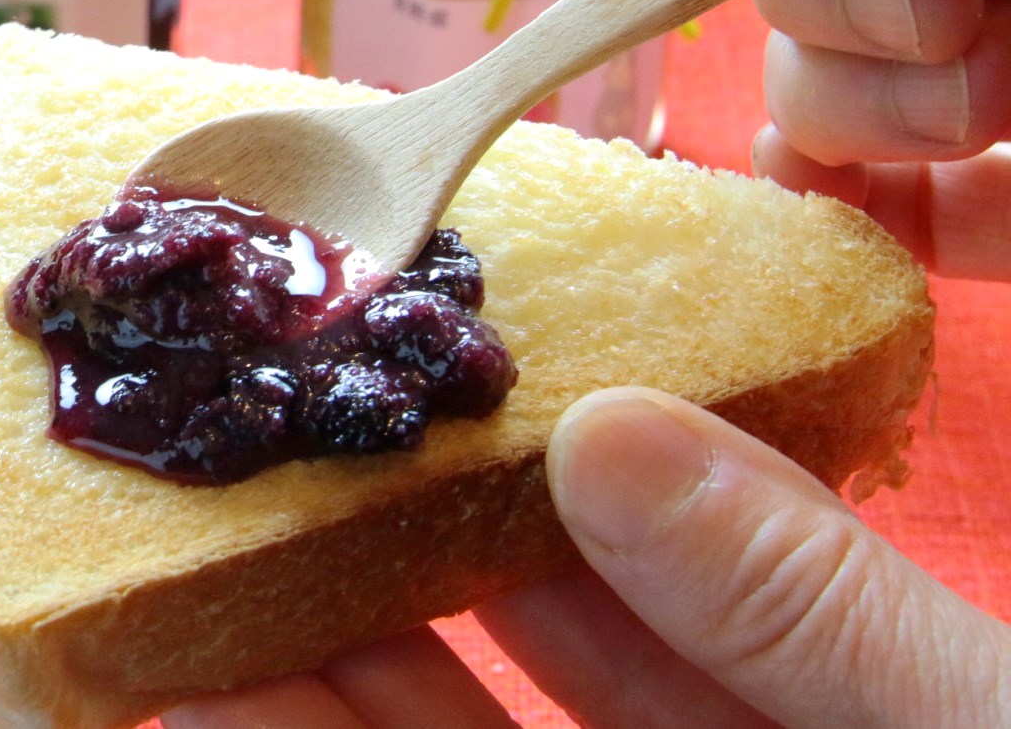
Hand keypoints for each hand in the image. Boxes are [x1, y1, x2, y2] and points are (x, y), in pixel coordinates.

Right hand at [160, 388, 1010, 727]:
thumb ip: (808, 607)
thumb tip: (615, 421)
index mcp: (869, 716)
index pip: (700, 577)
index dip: (567, 471)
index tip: (441, 379)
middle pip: (549, 665)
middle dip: (407, 560)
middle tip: (279, 454)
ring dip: (329, 675)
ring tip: (207, 571)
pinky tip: (223, 709)